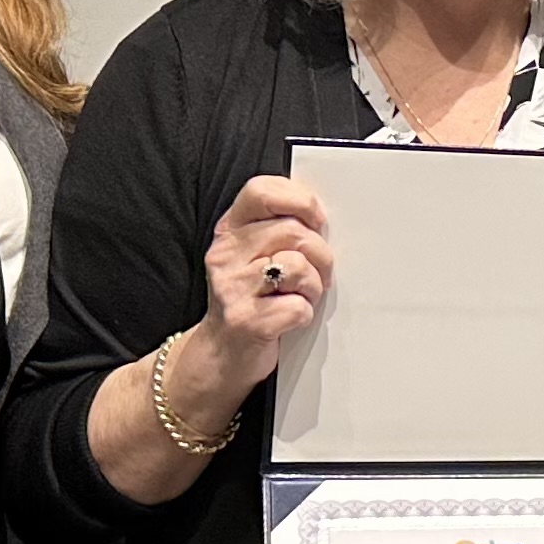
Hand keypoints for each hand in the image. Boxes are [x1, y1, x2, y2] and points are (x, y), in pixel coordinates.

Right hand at [192, 174, 332, 398]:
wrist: (222, 352)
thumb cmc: (250, 298)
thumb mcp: (253, 254)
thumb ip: (278, 229)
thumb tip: (320, 216)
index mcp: (229, 231)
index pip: (261, 191)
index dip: (299, 200)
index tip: (316, 221)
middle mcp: (225, 255)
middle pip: (294, 232)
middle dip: (320, 254)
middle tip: (317, 273)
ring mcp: (232, 288)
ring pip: (298, 267)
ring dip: (314, 285)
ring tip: (301, 294)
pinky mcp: (246, 321)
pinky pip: (298, 306)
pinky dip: (305, 314)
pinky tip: (290, 317)